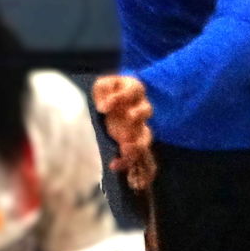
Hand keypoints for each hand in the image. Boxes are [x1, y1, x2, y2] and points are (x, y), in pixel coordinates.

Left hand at [92, 74, 155, 190]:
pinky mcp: (133, 141)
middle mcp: (141, 108)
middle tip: (129, 118)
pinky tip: (114, 165)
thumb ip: (103, 90)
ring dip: (138, 143)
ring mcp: (139, 126)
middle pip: (146, 110)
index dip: (120, 97)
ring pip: (146, 135)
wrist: (112, 105)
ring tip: (125, 149)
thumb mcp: (103, 86)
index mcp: (135, 89)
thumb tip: (104, 106)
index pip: (133, 90)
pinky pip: (135, 153)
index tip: (103, 107)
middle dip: (138, 115)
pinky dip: (126, 160)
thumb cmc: (109, 92)